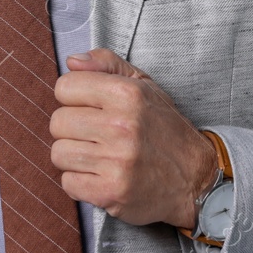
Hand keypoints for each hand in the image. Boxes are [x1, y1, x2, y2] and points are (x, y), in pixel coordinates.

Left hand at [50, 48, 218, 229]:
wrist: (195, 178)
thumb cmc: (165, 129)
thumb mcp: (144, 85)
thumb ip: (107, 64)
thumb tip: (72, 61)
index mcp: (127, 94)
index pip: (65, 87)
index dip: (73, 97)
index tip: (88, 107)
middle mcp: (121, 125)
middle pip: (57, 122)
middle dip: (72, 128)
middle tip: (94, 134)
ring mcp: (115, 161)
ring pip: (58, 153)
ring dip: (74, 156)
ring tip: (97, 155)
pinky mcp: (110, 192)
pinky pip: (68, 183)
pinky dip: (79, 182)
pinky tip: (100, 175)